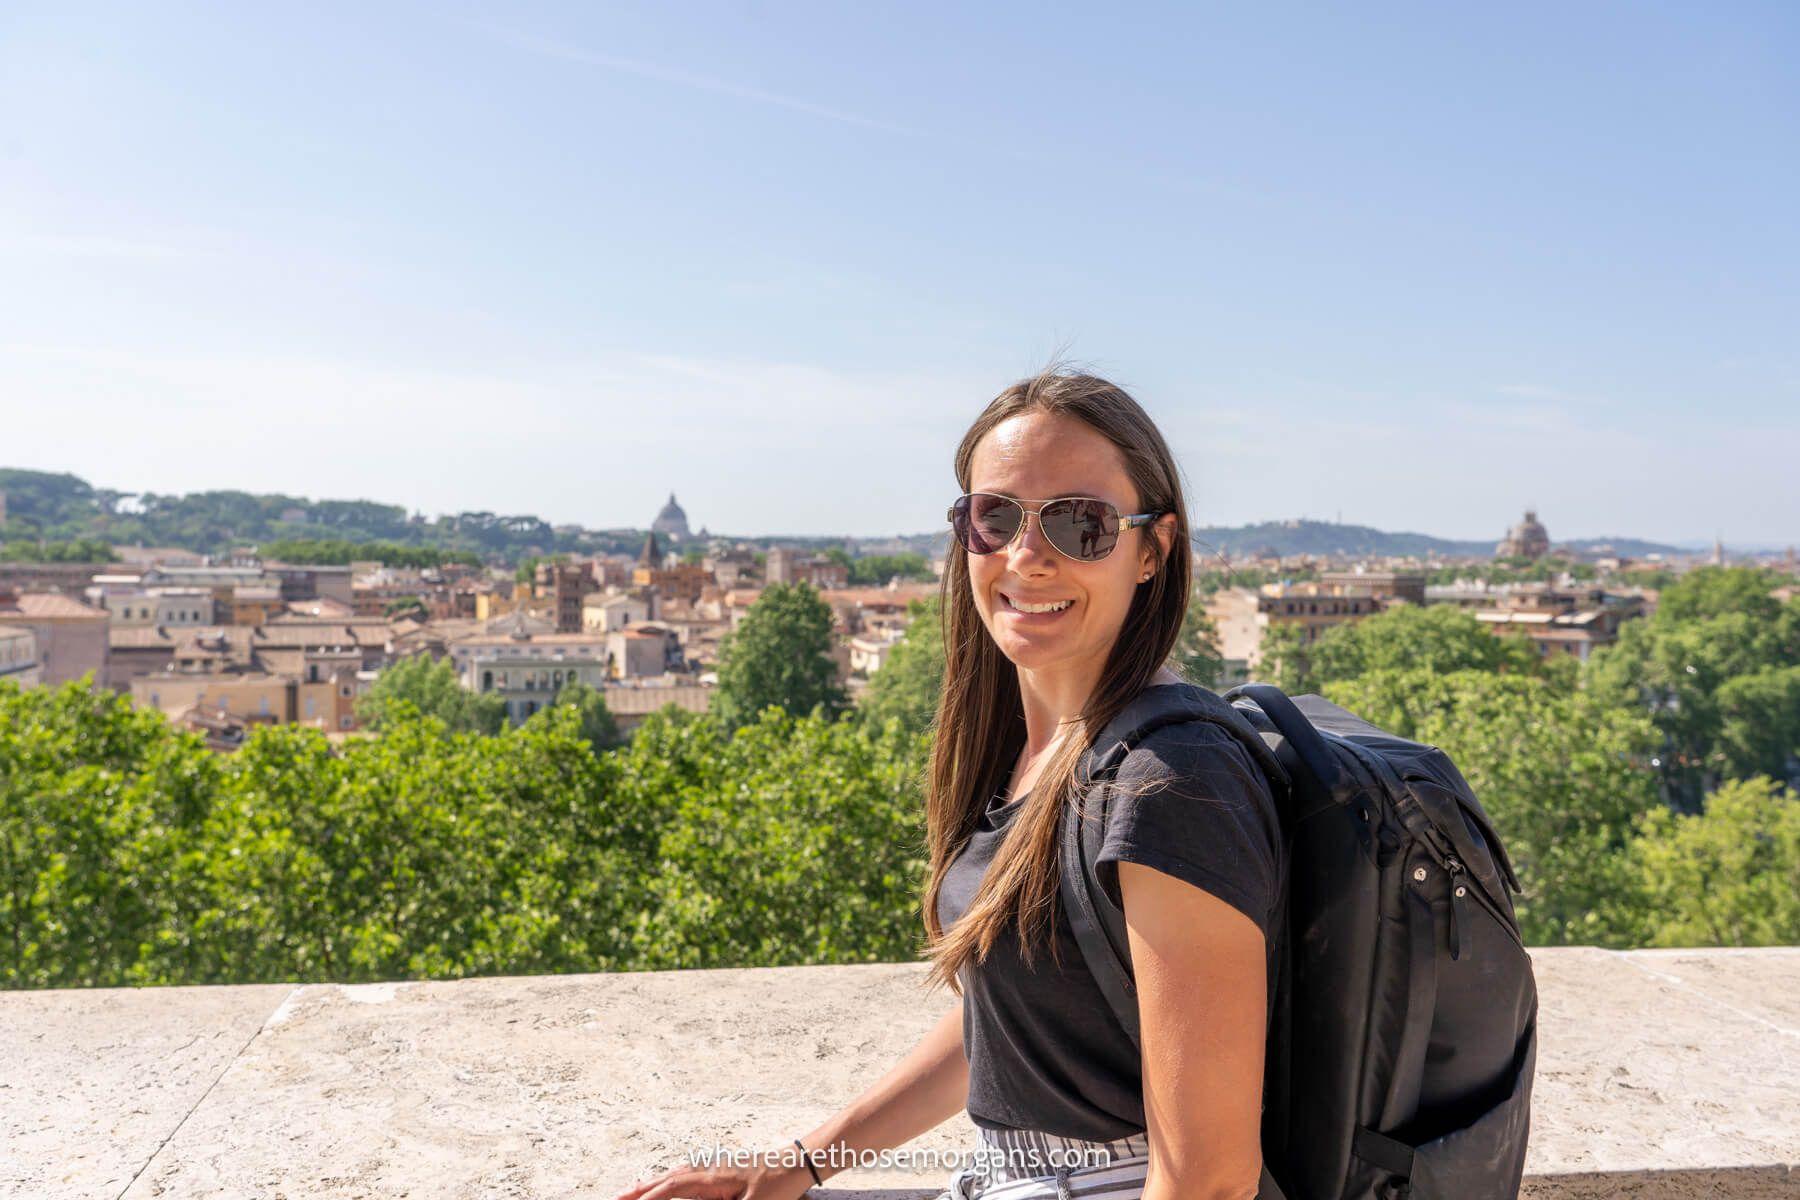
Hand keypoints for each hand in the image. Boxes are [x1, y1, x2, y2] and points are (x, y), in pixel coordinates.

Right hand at [611, 1143, 819, 1199]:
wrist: (795, 1164)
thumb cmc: (777, 1187)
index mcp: (711, 1177)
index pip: (670, 1189)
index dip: (648, 1199)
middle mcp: (705, 1169)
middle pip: (664, 1181)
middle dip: (639, 1192)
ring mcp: (710, 1168)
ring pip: (671, 1178)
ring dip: (649, 1187)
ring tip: (628, 1195)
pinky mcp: (716, 1171)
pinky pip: (683, 1178)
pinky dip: (666, 1184)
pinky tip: (662, 1188)